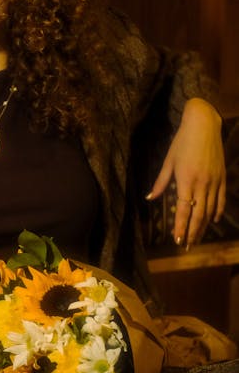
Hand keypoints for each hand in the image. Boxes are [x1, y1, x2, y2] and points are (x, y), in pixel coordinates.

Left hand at [146, 98, 225, 246]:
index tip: (177, 240)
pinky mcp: (222, 178)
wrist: (203, 126)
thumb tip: (150, 197)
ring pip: (210, 210)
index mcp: (186, 180)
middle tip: (187, 246)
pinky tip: (213, 221)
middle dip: (192, 232)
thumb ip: (161, 182)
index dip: (181, 226)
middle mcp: (202, 184)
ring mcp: (214, 182)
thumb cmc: (182, 142)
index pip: (183, 209)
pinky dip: (217, 212)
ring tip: (196, 239)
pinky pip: (221, 200)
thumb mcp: (169, 161)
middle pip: (198, 214)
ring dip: (203, 226)